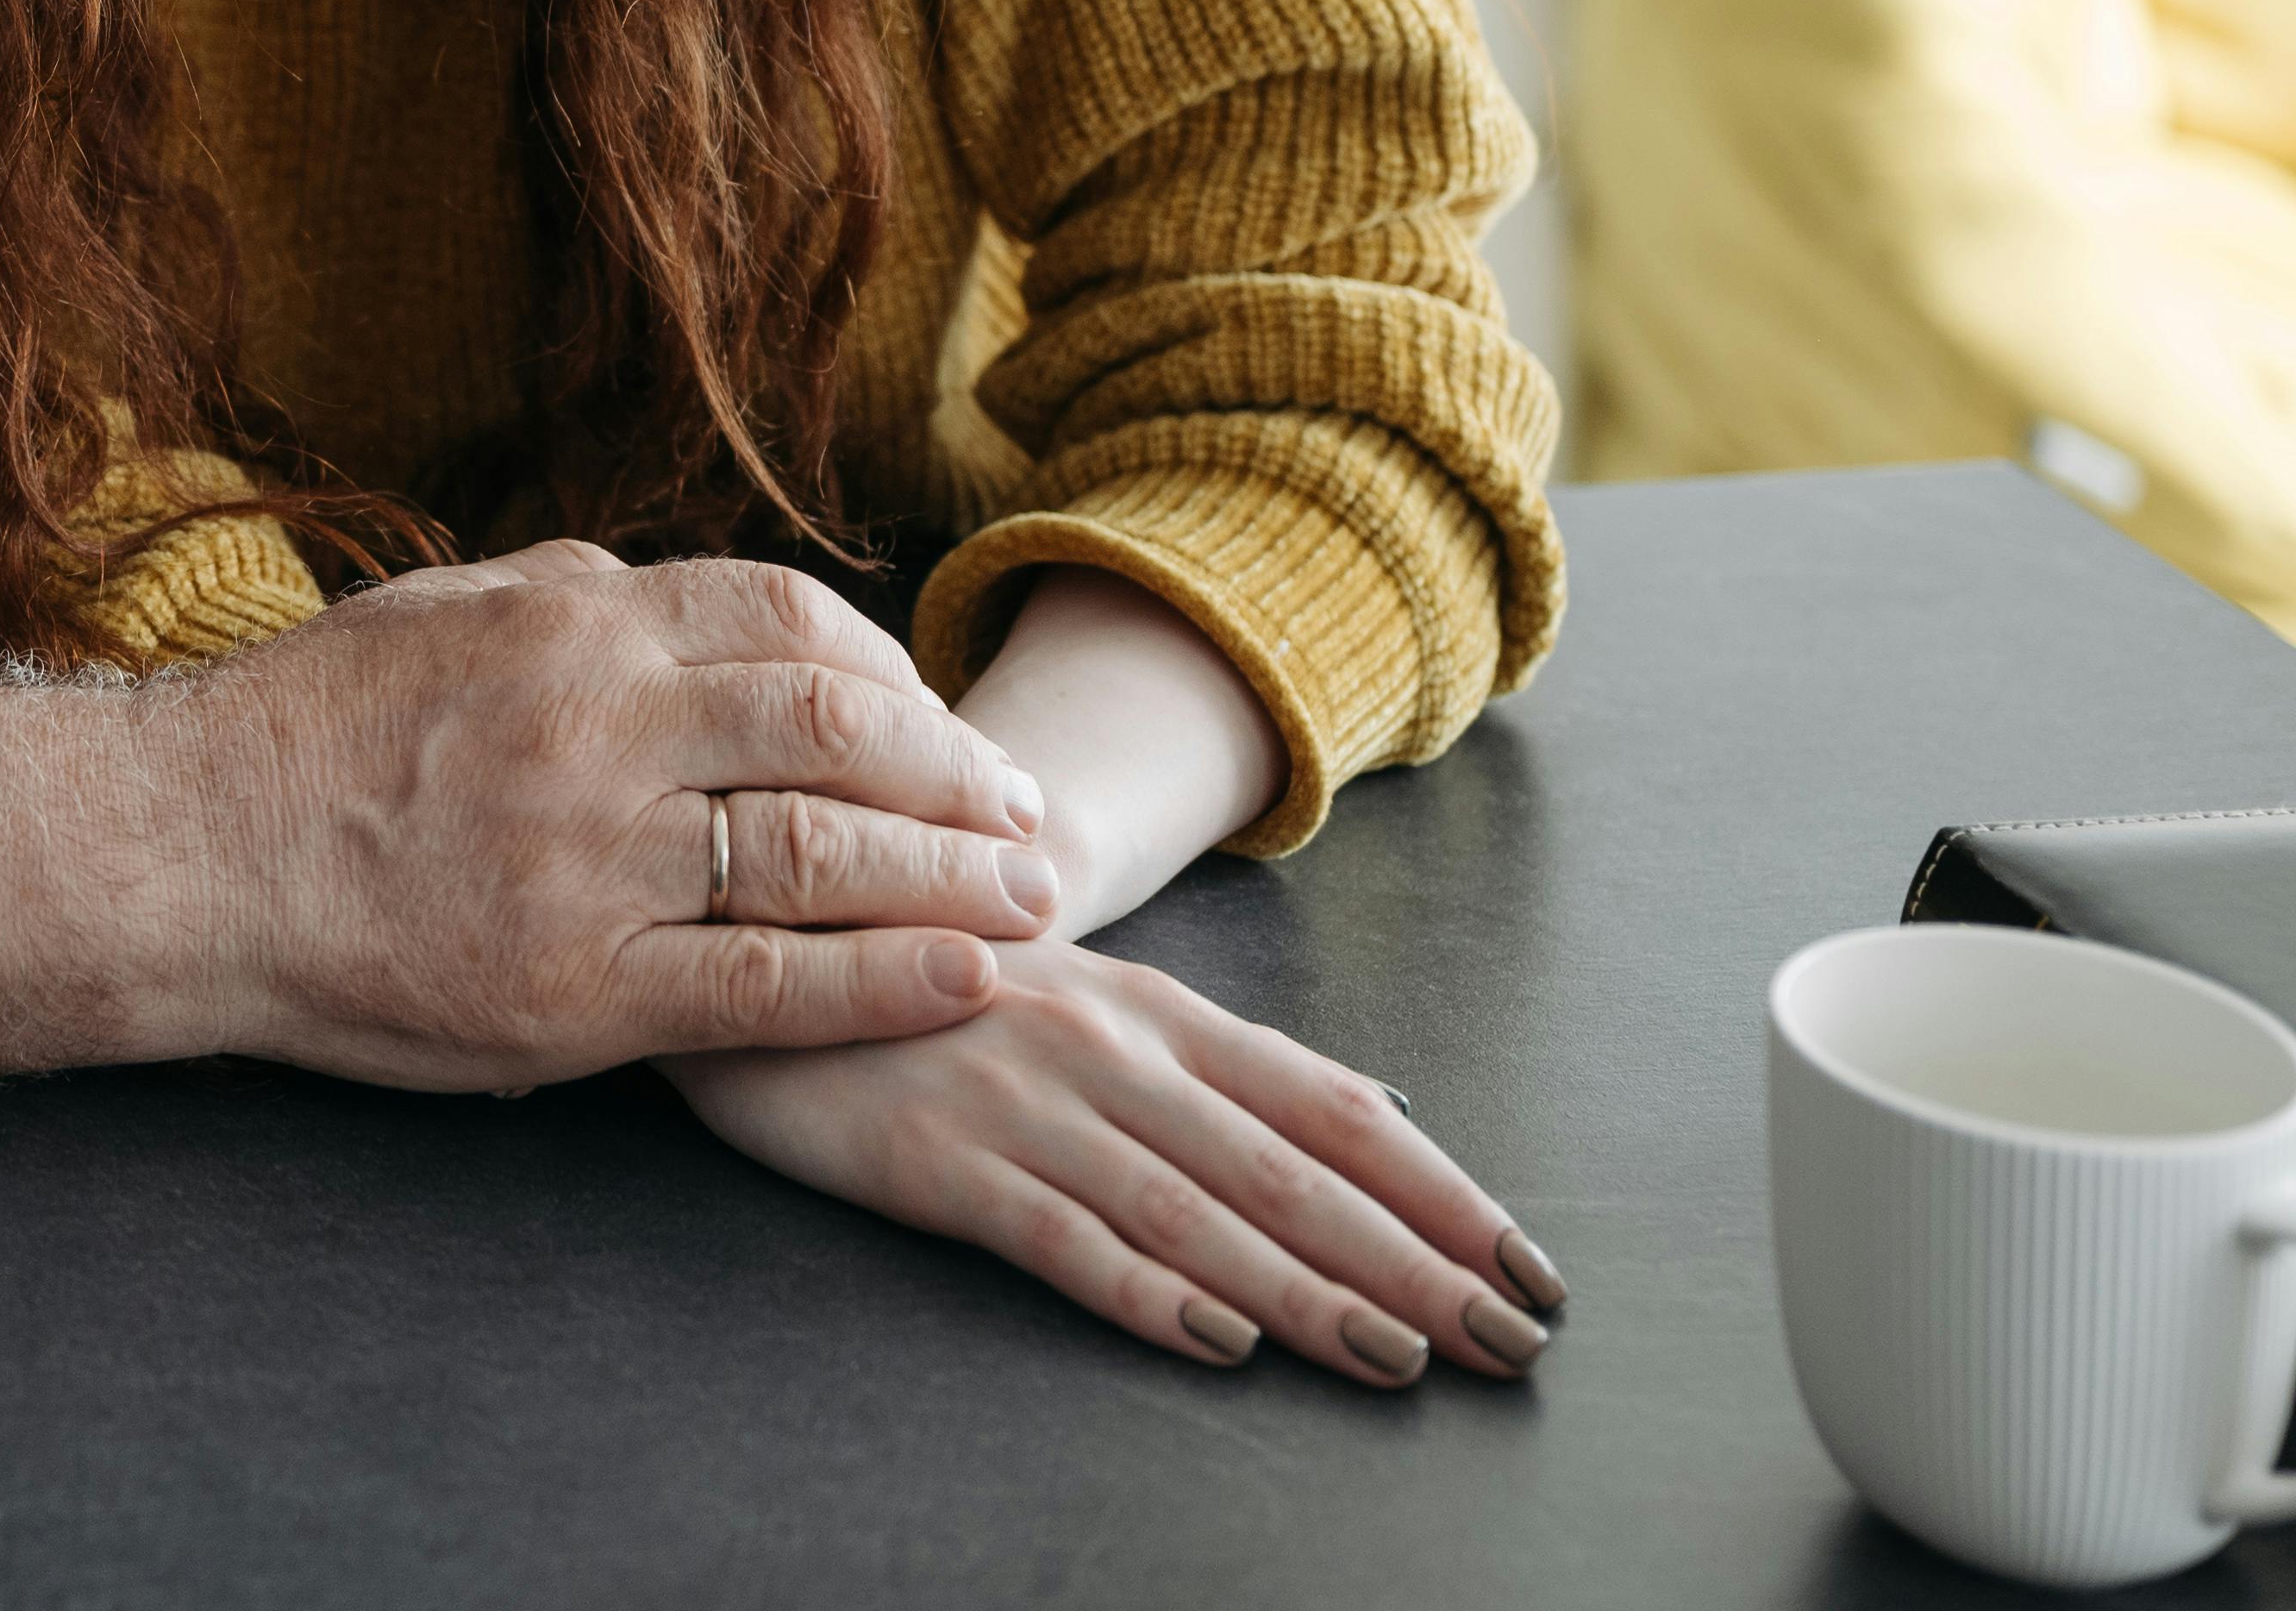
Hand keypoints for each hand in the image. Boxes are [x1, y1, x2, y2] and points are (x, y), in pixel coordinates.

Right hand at [192, 540, 1061, 1093]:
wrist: (184, 855)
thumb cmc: (301, 733)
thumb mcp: (434, 612)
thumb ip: (558, 595)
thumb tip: (649, 586)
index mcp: (571, 628)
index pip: (786, 621)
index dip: (892, 671)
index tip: (944, 720)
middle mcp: (596, 727)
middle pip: (834, 728)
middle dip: (955, 770)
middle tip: (1025, 816)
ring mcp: (589, 862)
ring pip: (818, 852)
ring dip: (949, 874)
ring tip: (1031, 900)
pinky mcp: (574, 991)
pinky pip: (762, 988)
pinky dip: (880, 982)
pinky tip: (961, 978)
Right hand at [668, 942, 1567, 1384]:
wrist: (765, 938)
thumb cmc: (946, 986)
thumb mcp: (1098, 999)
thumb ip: (1230, 1061)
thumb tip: (1382, 1103)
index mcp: (1160, 1013)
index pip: (1332, 1108)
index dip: (1442, 1190)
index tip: (1531, 1268)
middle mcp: (1109, 1051)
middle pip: (1287, 1171)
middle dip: (1413, 1262)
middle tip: (1508, 1342)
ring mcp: (1024, 1104)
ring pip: (1194, 1212)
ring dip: (1307, 1292)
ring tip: (1401, 1358)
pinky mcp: (937, 1160)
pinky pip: (1057, 1236)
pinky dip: (1143, 1291)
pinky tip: (1218, 1342)